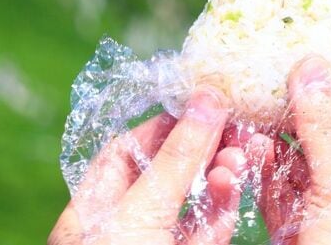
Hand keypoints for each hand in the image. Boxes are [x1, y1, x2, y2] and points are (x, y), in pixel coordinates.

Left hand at [49, 88, 245, 244]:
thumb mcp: (142, 210)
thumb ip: (177, 158)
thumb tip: (208, 99)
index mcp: (92, 210)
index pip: (128, 151)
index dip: (165, 124)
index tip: (202, 104)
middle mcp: (125, 225)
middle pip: (169, 172)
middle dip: (203, 146)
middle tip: (235, 124)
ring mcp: (159, 243)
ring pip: (195, 200)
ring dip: (220, 172)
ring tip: (237, 155)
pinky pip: (211, 227)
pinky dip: (226, 204)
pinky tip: (233, 181)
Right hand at [251, 56, 330, 244]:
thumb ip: (326, 131)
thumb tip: (312, 67)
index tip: (295, 63)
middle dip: (297, 119)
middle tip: (259, 85)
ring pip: (305, 173)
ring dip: (274, 146)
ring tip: (243, 112)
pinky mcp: (307, 243)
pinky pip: (286, 202)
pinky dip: (263, 178)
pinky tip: (240, 151)